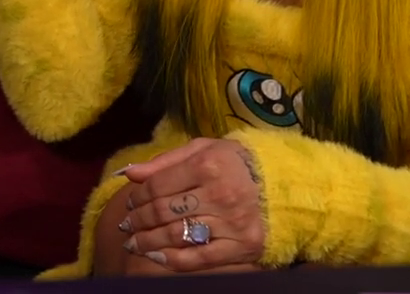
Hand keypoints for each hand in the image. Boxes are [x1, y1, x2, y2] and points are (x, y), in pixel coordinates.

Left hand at [118, 138, 267, 271]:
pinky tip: (157, 257)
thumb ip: (165, 161)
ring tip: (134, 243)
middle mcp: (219, 194)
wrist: (283, 185)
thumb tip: (129, 173)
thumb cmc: (235, 163)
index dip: (137, 197)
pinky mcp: (242, 246)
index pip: (158, 186)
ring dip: (149, 242)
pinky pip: (200, 258)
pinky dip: (173, 260)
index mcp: (207, 165)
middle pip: (163, 212)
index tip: (129, 204)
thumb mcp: (203, 149)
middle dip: (138, 221)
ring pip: (176, 236)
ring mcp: (231, 223)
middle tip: (127, 226)